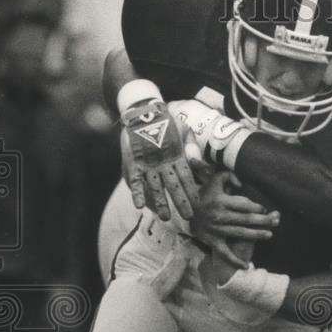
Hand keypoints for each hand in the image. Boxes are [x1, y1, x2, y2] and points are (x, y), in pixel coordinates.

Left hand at [120, 99, 200, 220]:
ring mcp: (148, 168)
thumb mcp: (183, 130)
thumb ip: (191, 146)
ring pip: (155, 188)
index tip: (198, 203)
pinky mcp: (133, 167)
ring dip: (159, 203)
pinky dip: (137, 193)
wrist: (142, 113)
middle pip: (173, 187)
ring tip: (165, 217)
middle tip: (188, 217)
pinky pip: (135, 182)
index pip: (186, 179)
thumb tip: (195, 162)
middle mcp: (163, 168)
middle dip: (180, 202)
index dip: (192, 191)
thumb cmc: (166, 123)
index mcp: (176, 161)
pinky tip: (139, 205)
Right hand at [190, 172, 279, 269]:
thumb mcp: (214, 181)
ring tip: (269, 235)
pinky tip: (246, 266)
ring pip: (240, 233)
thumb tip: (241, 183)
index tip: (265, 209)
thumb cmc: (204, 195)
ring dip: (256, 235)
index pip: (244, 205)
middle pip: (246, 219)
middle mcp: (219, 216)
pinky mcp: (213, 241)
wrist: (184, 212)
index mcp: (221, 202)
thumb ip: (228, 176)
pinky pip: (224, 253)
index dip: (257, 207)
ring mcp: (216, 230)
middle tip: (276, 221)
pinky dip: (234, 261)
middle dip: (263, 220)